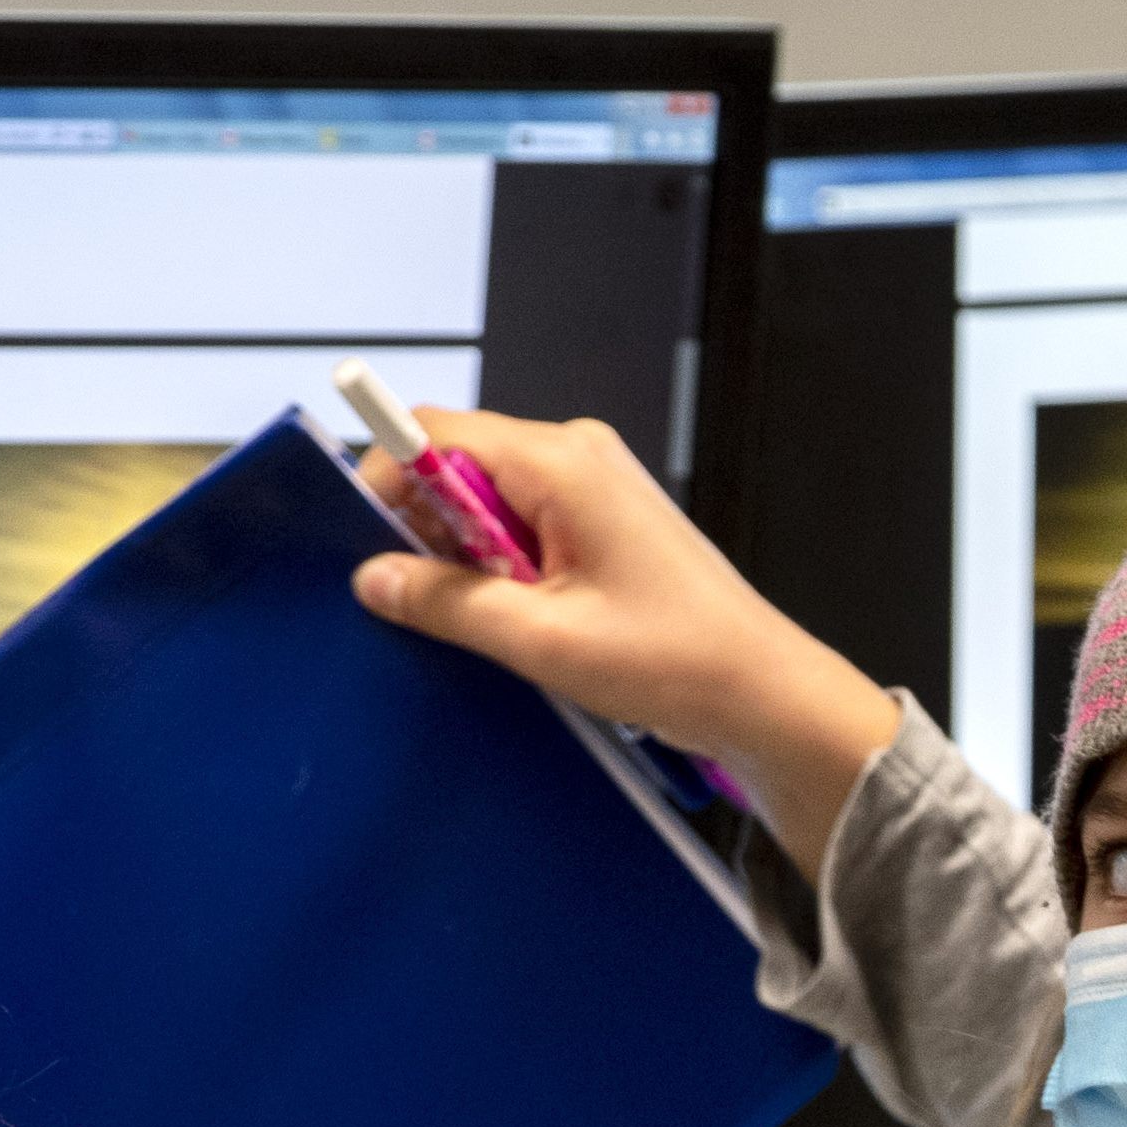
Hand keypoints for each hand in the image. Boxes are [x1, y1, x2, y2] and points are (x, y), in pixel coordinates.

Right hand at [353, 409, 901, 877]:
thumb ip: (447, 603)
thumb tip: (373, 577)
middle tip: (436, 606)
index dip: (387, 478)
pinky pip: (523, 533)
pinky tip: (523, 626)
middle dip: (429, 533)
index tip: (364, 543)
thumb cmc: (674, 660)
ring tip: (500, 625)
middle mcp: (577, 458)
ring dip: (471, 564)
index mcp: (562, 462)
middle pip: (457, 467)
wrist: (762, 695)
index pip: (434, 432)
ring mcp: (593, 490)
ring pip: (487, 506)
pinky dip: (505, 575)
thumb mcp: (541, 639)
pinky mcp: (603, 527)